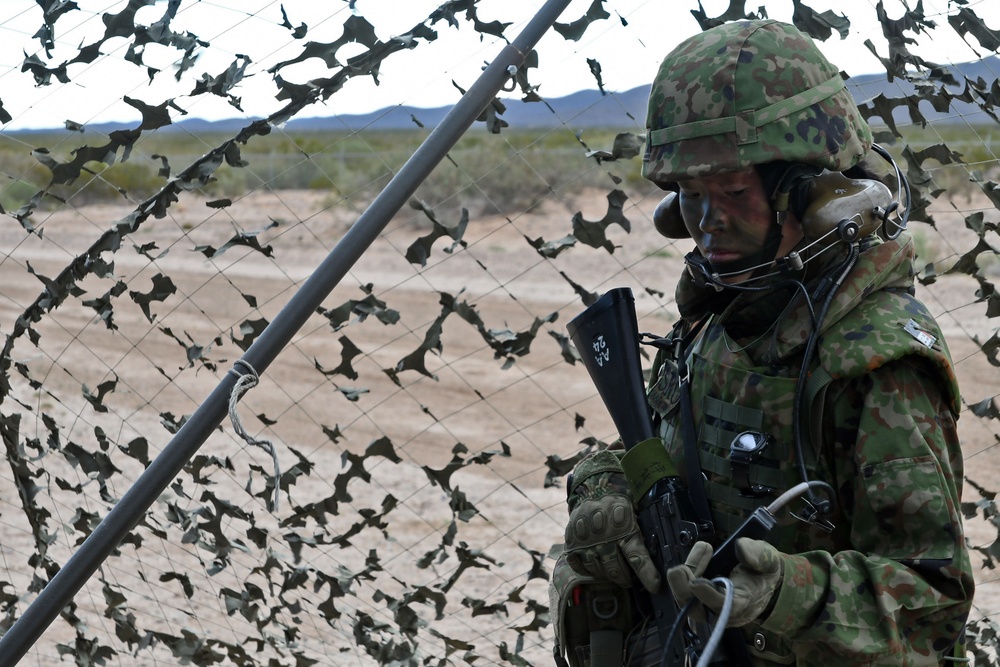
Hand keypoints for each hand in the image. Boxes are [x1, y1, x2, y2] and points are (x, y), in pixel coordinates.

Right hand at [564, 450, 660, 592]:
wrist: (593, 481)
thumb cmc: (621, 495)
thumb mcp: (637, 507)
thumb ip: (646, 526)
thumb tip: (672, 542)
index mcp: (624, 525)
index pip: (637, 557)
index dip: (647, 575)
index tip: (655, 586)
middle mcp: (603, 535)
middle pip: (616, 569)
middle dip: (626, 578)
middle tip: (630, 579)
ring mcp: (585, 539)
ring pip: (599, 570)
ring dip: (609, 574)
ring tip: (614, 570)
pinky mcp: (572, 541)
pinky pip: (581, 565)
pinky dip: (590, 569)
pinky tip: (598, 565)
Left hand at [667, 538, 782, 626]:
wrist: (764, 582)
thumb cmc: (764, 571)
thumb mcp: (768, 559)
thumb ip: (757, 553)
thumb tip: (741, 546)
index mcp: (742, 604)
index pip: (722, 606)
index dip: (707, 595)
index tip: (695, 582)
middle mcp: (723, 611)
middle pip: (696, 610)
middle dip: (683, 590)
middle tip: (680, 569)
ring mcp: (710, 608)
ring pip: (687, 601)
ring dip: (683, 577)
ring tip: (700, 550)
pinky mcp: (700, 601)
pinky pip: (686, 592)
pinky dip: (686, 574)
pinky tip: (698, 554)